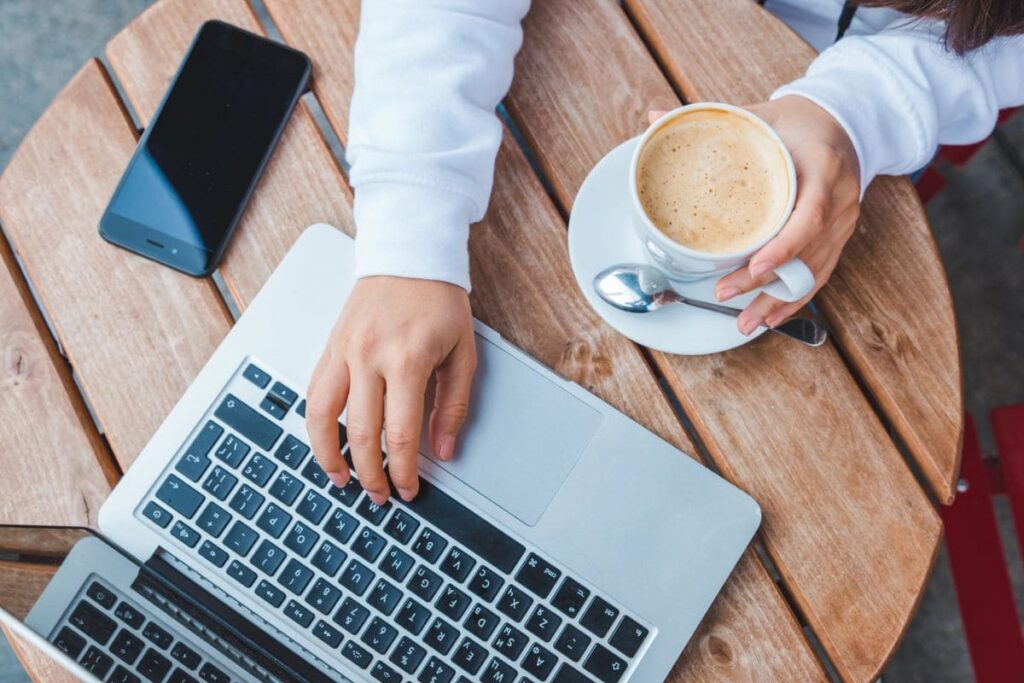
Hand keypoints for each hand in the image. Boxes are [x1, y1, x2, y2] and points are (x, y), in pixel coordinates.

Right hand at [306, 276, 476, 504]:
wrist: (408, 256)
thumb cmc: (438, 300)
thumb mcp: (463, 353)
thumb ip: (454, 405)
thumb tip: (444, 450)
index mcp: (408, 361)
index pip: (399, 434)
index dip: (402, 471)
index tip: (409, 489)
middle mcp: (369, 358)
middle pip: (361, 434)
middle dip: (370, 474)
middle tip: (380, 494)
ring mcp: (344, 352)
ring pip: (323, 417)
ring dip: (329, 456)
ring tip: (341, 479)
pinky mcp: (329, 347)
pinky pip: (313, 393)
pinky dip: (315, 425)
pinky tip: (325, 443)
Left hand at [647, 97, 860, 333]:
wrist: (843, 122)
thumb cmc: (796, 121)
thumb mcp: (760, 114)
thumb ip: (711, 118)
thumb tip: (654, 119)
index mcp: (823, 167)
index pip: (810, 215)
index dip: (784, 247)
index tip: (755, 268)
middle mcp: (839, 199)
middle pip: (807, 253)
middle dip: (766, 283)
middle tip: (724, 294)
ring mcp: (843, 222)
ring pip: (814, 272)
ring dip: (778, 302)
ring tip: (745, 324)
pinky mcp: (840, 237)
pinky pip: (820, 275)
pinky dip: (795, 299)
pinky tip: (771, 318)